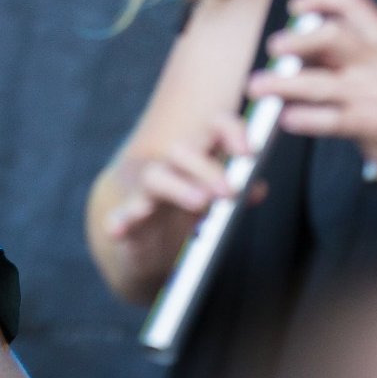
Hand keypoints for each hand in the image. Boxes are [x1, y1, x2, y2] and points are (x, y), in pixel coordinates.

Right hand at [104, 112, 263, 245]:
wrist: (142, 248)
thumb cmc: (182, 216)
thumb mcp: (214, 203)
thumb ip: (237, 192)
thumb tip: (258, 188)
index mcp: (196, 159)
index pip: (212, 129)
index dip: (230, 132)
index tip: (249, 151)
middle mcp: (169, 169)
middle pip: (182, 151)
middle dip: (207, 168)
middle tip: (229, 191)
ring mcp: (145, 193)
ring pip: (155, 177)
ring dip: (177, 187)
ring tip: (199, 202)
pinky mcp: (126, 221)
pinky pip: (120, 217)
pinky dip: (120, 220)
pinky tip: (118, 227)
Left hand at [247, 0, 376, 196]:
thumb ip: (350, 56)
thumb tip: (301, 46)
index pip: (354, 3)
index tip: (297, 5)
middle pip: (330, 36)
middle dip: (295, 39)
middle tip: (274, 47)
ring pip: (317, 82)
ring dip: (281, 83)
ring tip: (259, 87)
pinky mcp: (371, 125)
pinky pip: (324, 119)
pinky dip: (300, 117)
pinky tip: (286, 118)